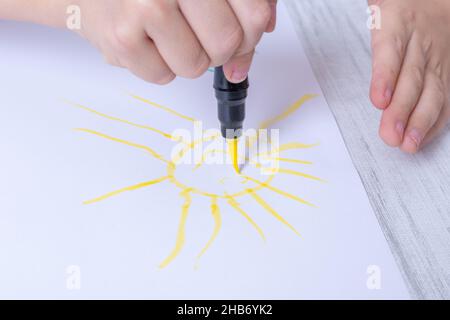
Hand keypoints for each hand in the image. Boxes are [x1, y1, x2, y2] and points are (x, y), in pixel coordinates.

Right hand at [76, 0, 276, 83]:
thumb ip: (239, 6)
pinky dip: (157, 66)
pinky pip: (164, 77)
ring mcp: (146, 7)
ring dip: (185, 57)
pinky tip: (144, 41)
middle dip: (216, 48)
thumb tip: (251, 49)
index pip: (253, 15)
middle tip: (195, 31)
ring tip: (165, 33)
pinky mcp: (122, 39)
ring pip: (197, 66)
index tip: (239, 33)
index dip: (250, 34)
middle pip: (227, 44)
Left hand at [369, 0, 449, 152]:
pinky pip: (445, 97)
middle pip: (412, 78)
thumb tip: (359, 67)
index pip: (390, 51)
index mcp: (397, 21)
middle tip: (391, 135)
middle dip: (402, 110)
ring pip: (432, 90)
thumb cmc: (399, 9)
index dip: (386, 77)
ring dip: (420, 120)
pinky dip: (433, 121)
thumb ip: (370, 37)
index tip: (379, 101)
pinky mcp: (449, 70)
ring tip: (408, 144)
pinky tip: (421, 138)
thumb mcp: (380, 11)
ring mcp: (438, 57)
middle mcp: (422, 41)